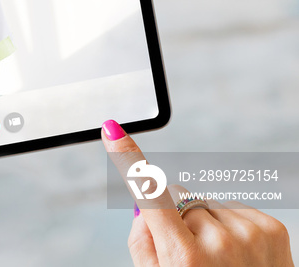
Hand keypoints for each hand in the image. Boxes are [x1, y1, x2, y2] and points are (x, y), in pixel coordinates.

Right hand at [101, 120, 292, 266]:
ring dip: (206, 223)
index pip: (149, 195)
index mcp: (184, 258)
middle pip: (178, 199)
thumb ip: (143, 243)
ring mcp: (249, 233)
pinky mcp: (272, 228)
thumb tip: (145, 205)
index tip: (112, 131)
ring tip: (219, 260)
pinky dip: (230, 226)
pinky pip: (233, 209)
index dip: (129, 160)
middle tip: (189, 254)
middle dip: (176, 217)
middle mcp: (218, 241)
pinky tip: (238, 255)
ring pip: (206, 203)